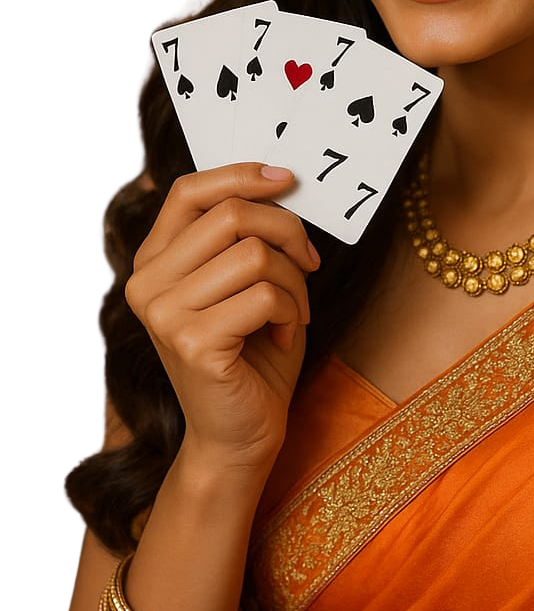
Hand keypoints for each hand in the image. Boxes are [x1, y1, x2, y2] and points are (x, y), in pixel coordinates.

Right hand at [126, 164, 319, 473]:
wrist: (241, 435)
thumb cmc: (252, 355)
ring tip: (293, 313)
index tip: (287, 180)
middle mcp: (147, 283)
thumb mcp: (244, 283)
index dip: (241, 175)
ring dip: (294, 282)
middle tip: (309, 264)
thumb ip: (244, 236)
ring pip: (254, 255)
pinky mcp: (193, 343)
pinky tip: (284, 338)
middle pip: (231, 215)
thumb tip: (280, 179)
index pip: (189, 191)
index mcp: (154, 261)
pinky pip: (265, 295)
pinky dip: (292, 313)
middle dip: (287, 233)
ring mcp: (165, 314)